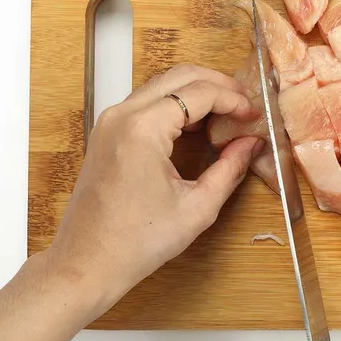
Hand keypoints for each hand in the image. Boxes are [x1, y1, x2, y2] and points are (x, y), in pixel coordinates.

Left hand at [44, 63, 263, 317]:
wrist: (86, 264)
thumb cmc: (137, 243)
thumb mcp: (197, 207)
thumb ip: (230, 169)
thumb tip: (251, 143)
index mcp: (143, 129)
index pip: (199, 92)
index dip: (233, 99)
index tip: (254, 114)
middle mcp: (122, 115)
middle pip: (179, 76)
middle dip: (218, 85)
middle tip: (245, 104)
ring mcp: (110, 121)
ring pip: (162, 84)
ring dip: (196, 92)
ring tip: (226, 114)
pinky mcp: (106, 132)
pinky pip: (147, 102)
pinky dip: (176, 104)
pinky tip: (198, 125)